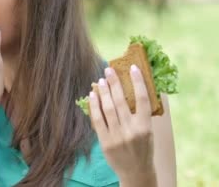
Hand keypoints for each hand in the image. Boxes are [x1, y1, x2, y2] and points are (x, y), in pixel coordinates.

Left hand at [89, 65, 156, 185]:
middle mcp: (131, 131)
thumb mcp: (148, 131)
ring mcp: (117, 137)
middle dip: (114, 83)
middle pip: (121, 101)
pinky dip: (94, 106)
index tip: (133, 68)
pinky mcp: (105, 142)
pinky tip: (92, 96)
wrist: (136, 172)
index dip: (138, 82)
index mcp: (146, 126)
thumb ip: (142, 113)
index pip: (143, 99)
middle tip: (109, 70)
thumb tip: (136, 89)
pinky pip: (97, 120)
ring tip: (101, 80)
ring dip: (103, 92)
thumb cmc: (143, 148)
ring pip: (108, 109)